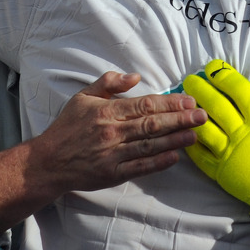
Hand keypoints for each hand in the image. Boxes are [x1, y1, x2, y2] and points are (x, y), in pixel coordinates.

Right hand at [31, 71, 206, 191]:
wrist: (48, 161)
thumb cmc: (68, 127)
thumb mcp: (83, 96)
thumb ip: (109, 83)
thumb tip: (134, 76)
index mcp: (107, 111)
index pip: (144, 105)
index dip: (169, 102)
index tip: (188, 100)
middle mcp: (112, 132)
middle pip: (152, 124)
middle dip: (179, 119)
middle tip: (201, 116)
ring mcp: (113, 154)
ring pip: (150, 145)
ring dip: (175, 140)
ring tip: (195, 134)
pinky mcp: (113, 174)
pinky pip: (140, 167)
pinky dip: (159, 162)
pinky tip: (175, 156)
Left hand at [184, 60, 249, 249]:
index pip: (237, 89)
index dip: (223, 74)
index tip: (213, 67)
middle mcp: (242, 133)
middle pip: (215, 104)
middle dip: (201, 87)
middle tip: (191, 78)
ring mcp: (229, 154)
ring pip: (203, 127)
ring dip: (191, 111)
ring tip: (182, 101)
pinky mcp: (221, 173)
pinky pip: (199, 154)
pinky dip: (190, 140)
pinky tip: (183, 129)